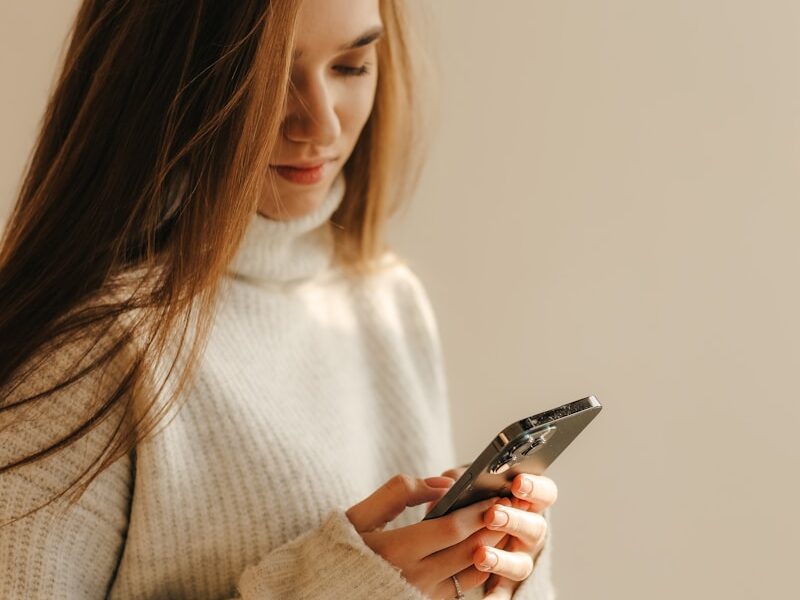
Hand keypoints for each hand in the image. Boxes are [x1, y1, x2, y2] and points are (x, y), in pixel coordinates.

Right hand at [346, 474, 509, 598]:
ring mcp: (422, 597)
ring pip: (472, 573)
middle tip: (510, 506)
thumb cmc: (343, 549)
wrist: (328, 592)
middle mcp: (413, 579)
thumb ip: (399, 492)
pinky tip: (484, 549)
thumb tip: (441, 483)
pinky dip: (478, 567)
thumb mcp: (359, 515)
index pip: (451, 529)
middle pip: (468, 550)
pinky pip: (462, 589)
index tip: (495, 494)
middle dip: (493, 526)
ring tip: (502, 525)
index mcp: (395, 552)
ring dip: (492, 548)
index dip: (477, 511)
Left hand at [435, 468, 557, 599]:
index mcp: (526, 503)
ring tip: (480, 556)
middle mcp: (528, 532)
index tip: (517, 484)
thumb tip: (450, 485)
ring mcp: (519, 559)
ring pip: (522, 564)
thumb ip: (460, 478)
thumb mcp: (467, 485)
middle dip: (514, 521)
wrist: (457, 538)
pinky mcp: (504, 584)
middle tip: (493, 514)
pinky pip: (503, 593)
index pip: (545, 493)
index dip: (535, 487)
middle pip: (536, 528)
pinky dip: (495, 598)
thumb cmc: (468, 500)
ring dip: (503, 560)